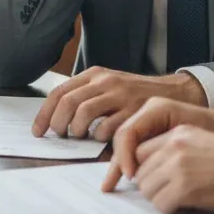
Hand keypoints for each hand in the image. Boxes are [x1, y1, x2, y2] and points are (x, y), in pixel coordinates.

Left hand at [32, 67, 206, 141]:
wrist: (175, 93)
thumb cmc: (136, 95)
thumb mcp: (110, 86)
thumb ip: (87, 95)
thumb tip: (56, 116)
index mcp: (95, 74)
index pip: (59, 91)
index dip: (45, 113)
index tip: (38, 131)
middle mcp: (105, 80)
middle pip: (68, 101)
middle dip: (58, 123)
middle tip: (59, 136)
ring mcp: (120, 94)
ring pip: (83, 113)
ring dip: (76, 130)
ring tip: (79, 138)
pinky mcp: (134, 110)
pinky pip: (108, 127)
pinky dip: (99, 137)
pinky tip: (102, 140)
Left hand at [108, 124, 213, 213]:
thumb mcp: (202, 144)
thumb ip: (174, 151)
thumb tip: (147, 172)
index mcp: (177, 132)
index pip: (139, 148)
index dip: (135, 167)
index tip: (126, 180)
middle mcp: (173, 144)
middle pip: (139, 170)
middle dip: (149, 185)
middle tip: (168, 194)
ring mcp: (178, 164)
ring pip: (146, 188)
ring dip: (160, 198)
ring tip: (182, 199)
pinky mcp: (184, 186)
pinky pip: (161, 203)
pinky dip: (170, 209)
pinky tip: (188, 205)